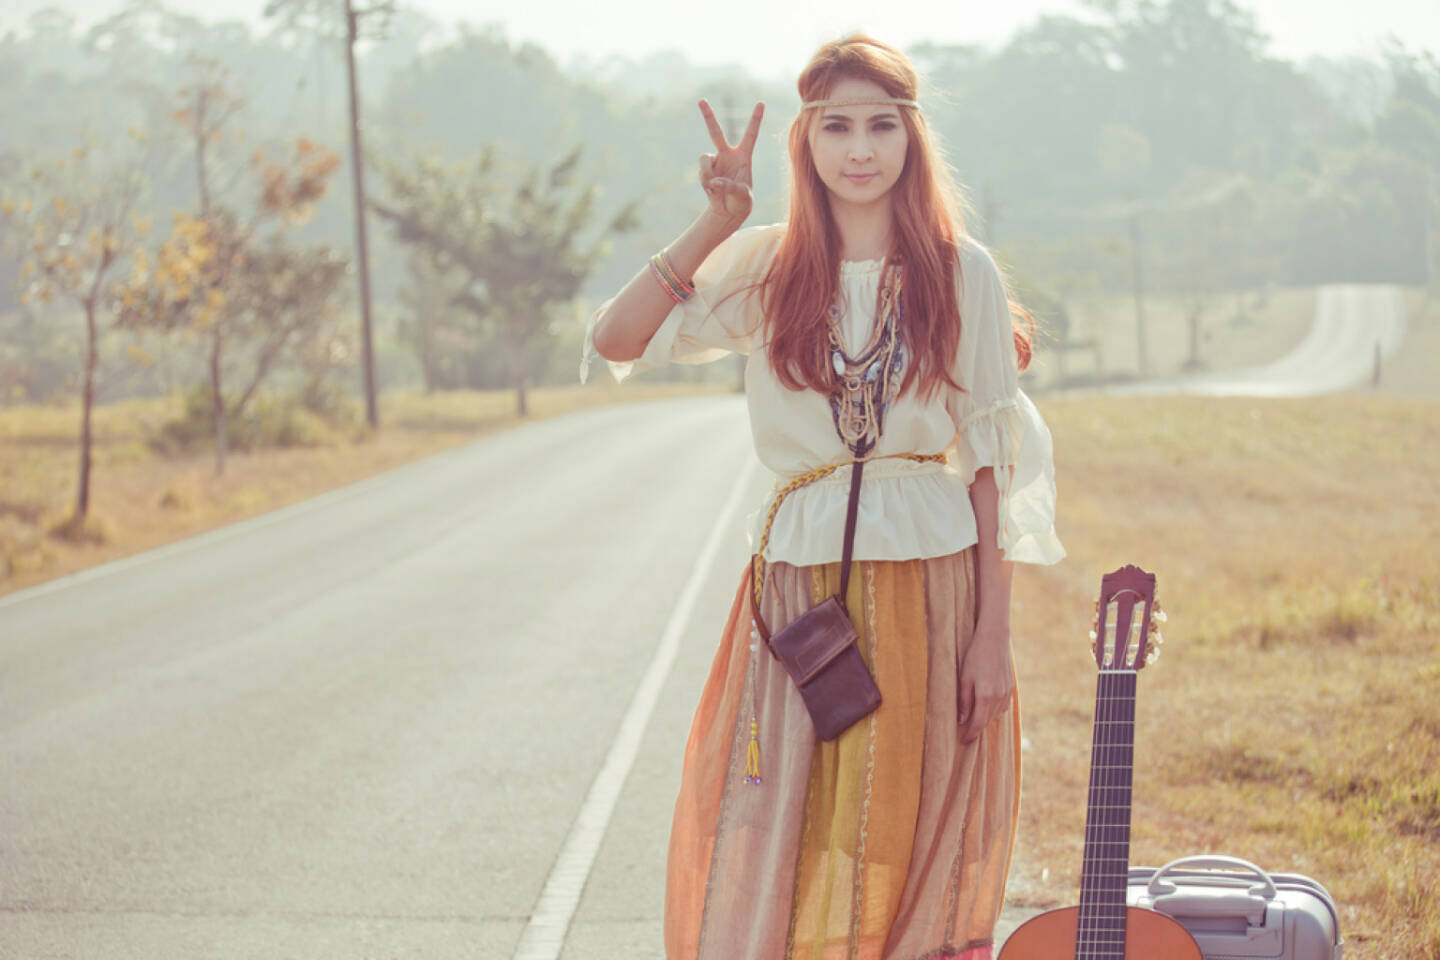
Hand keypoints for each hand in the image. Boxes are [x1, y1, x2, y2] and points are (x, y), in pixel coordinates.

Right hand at [697, 99, 763, 223]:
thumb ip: (729, 187)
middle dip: (707, 116)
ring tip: (714, 188)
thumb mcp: (742, 195)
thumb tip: (714, 181)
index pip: (751, 134)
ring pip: (704, 159)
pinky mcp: (706, 171)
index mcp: (743, 156)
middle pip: (716, 132)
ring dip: (707, 173)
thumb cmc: (741, 200)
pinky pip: (702, 173)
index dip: (756, 119)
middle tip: (701, 100)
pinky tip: (711, 191)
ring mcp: (715, 162)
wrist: (729, 210)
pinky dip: (705, 183)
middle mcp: (728, 155)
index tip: (761, 103)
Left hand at [958, 616, 1013, 742]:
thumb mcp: (964, 679)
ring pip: (996, 715)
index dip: (971, 734)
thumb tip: (961, 720)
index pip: (978, 723)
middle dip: (977, 729)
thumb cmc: (975, 657)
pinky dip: (995, 711)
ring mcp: (1007, 693)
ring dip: (986, 720)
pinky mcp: (1010, 687)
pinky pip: (1003, 706)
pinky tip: (987, 709)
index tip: (963, 741)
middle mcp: (999, 698)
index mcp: (986, 697)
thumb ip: (963, 701)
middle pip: (988, 721)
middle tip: (967, 734)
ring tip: (975, 722)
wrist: (994, 640)